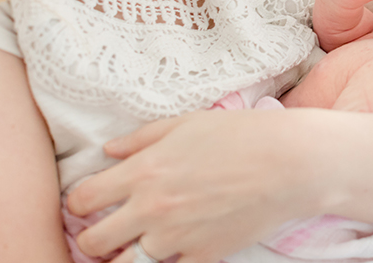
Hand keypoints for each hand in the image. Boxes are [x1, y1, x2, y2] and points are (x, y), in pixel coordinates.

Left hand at [66, 109, 328, 262]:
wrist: (292, 163)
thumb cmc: (244, 134)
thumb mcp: (189, 123)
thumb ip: (143, 138)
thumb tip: (109, 151)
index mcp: (144, 171)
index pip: (81, 200)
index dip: (79, 203)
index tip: (91, 202)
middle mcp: (152, 208)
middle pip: (92, 242)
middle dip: (95, 237)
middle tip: (111, 229)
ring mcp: (176, 237)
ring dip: (129, 254)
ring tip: (144, 240)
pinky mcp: (202, 257)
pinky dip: (170, 259)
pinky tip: (182, 242)